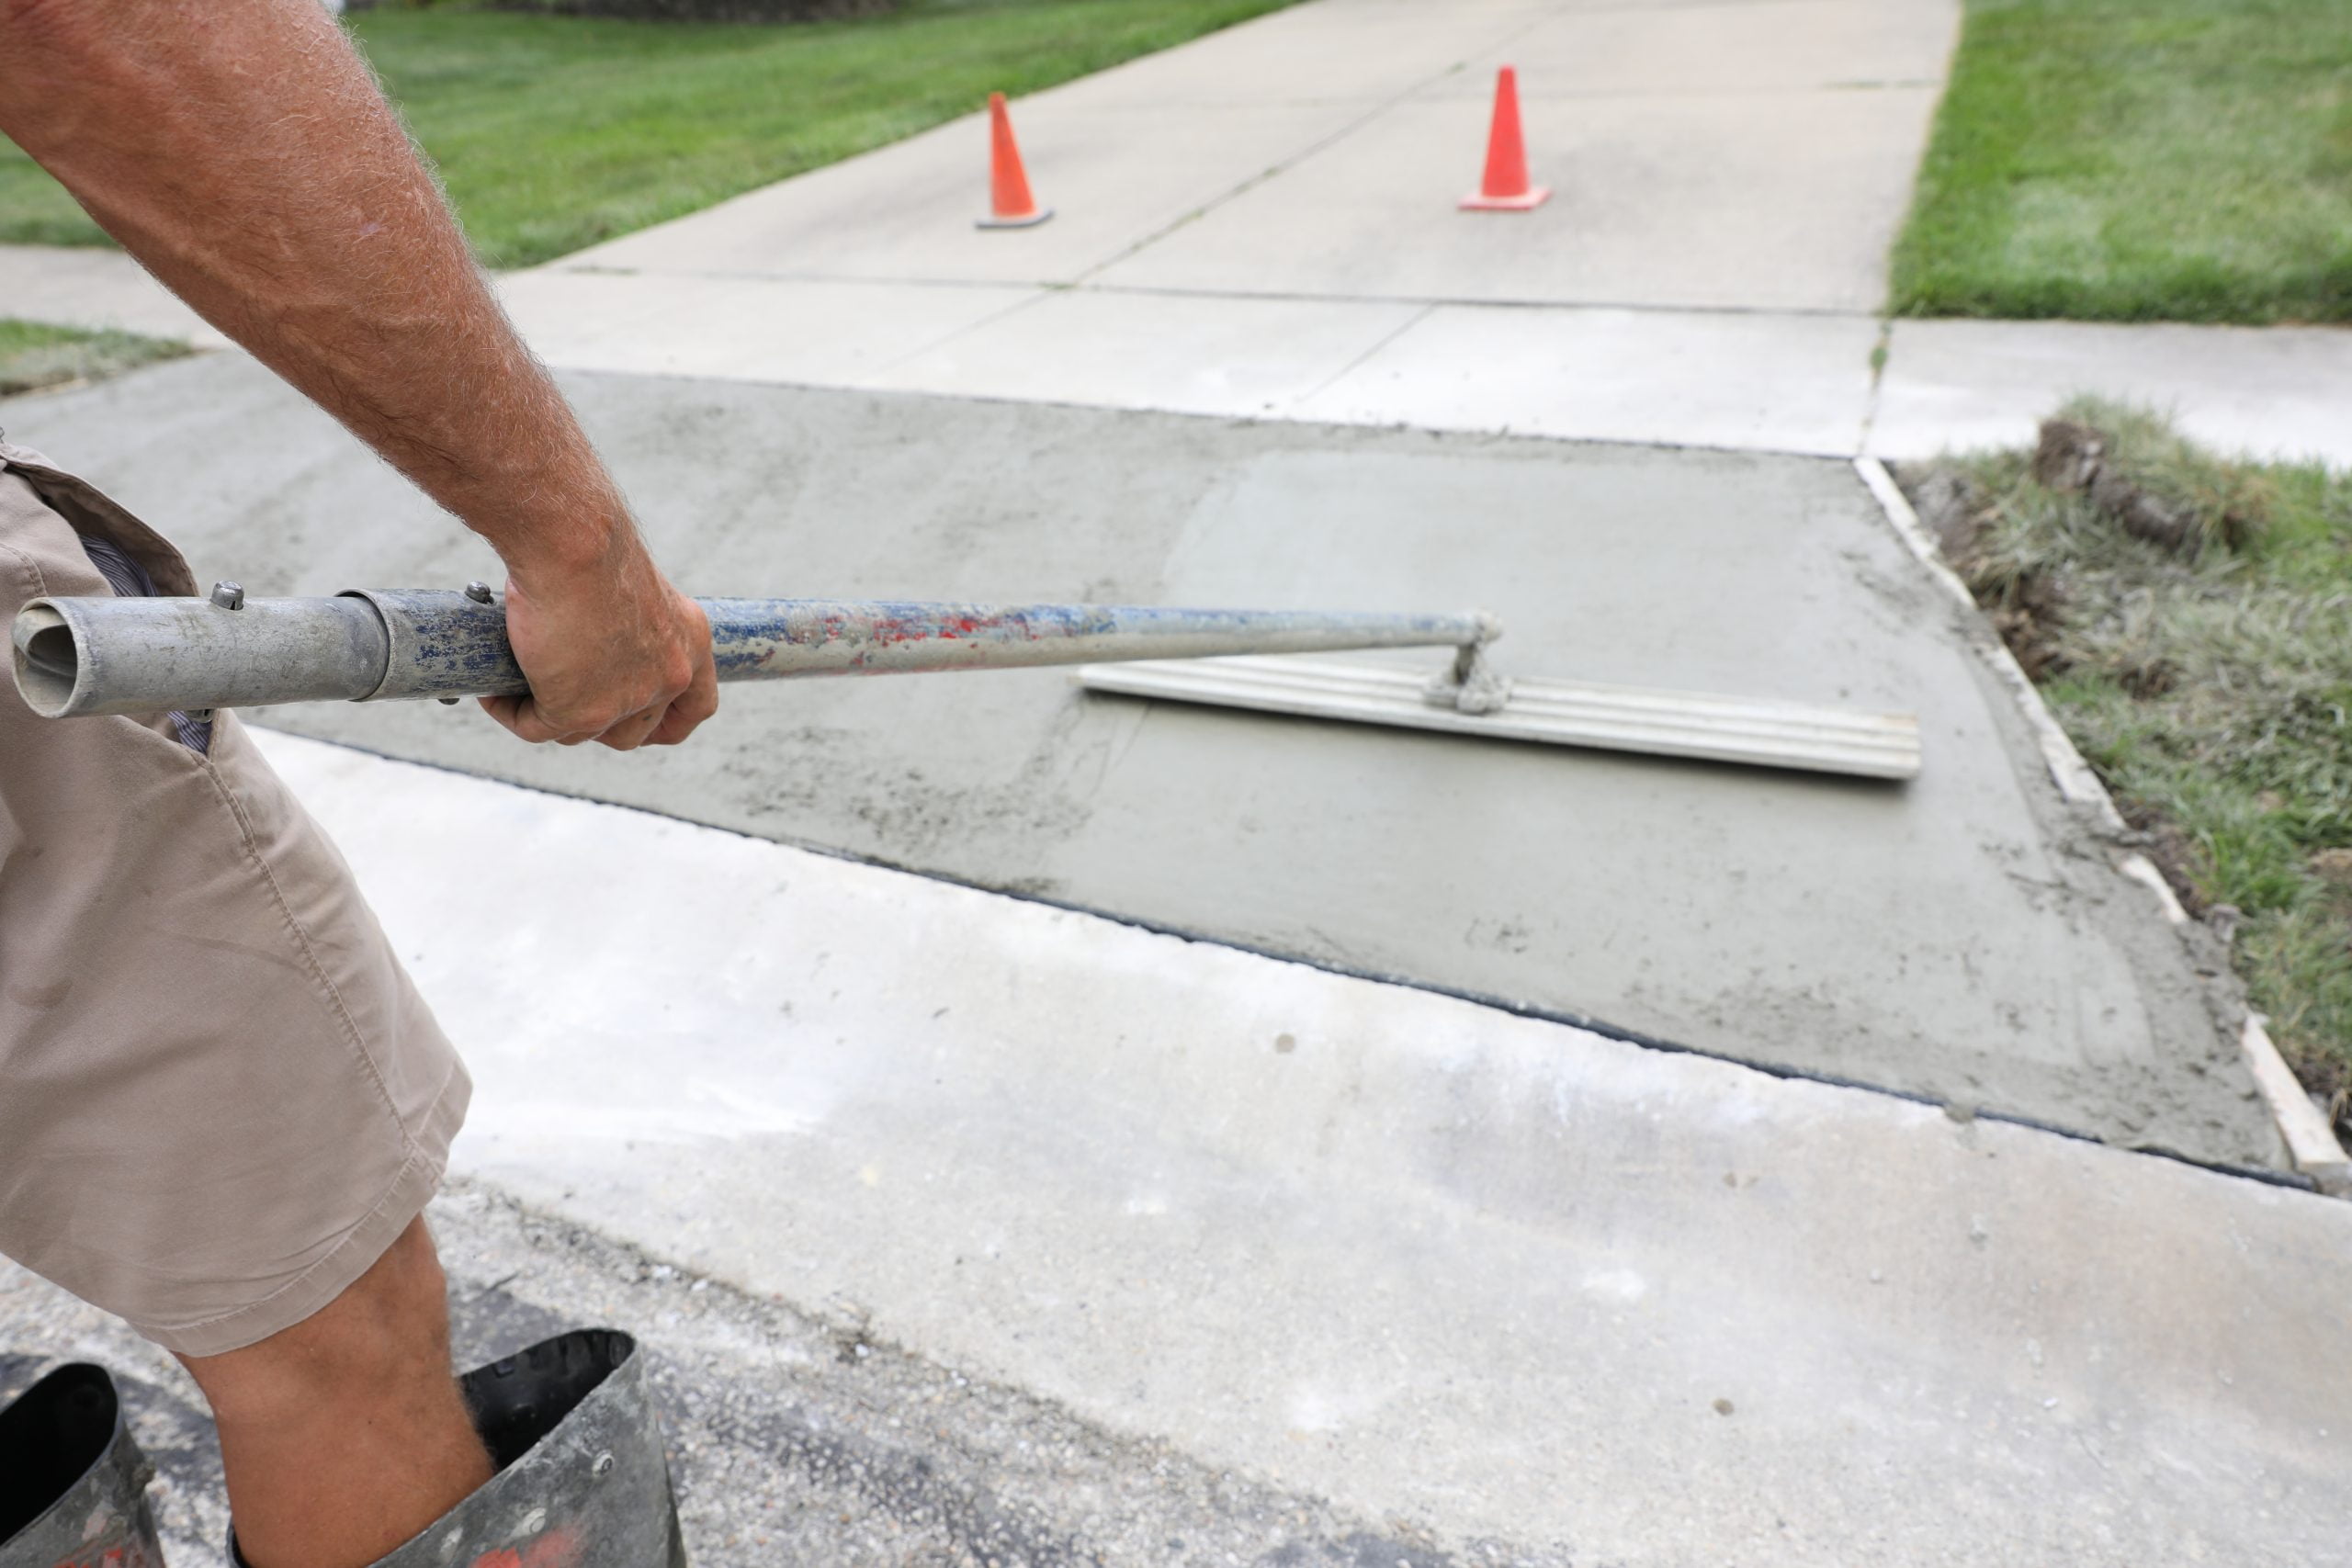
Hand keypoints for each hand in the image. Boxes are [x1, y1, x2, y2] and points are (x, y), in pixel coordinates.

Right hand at [478, 528, 718, 750]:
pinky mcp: (581, 710)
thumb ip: (621, 624)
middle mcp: (670, 676)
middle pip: (635, 732)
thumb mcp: (625, 584)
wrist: (570, 539)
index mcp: (690, 642)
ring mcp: (627, 699)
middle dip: (596, 722)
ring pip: (583, 734)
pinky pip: (538, 728)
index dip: (664, 723)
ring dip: (548, 717)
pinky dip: (512, 714)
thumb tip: (585, 649)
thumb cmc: (588, 542)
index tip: (637, 721)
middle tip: (556, 695)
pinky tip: (494, 694)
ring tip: (517, 689)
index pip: (696, 709)